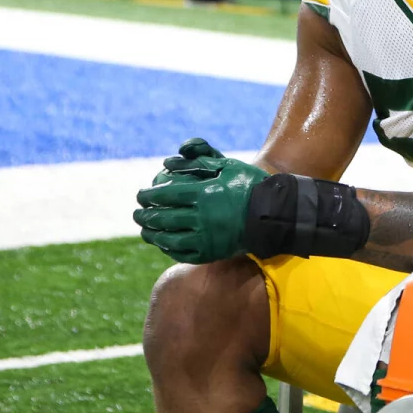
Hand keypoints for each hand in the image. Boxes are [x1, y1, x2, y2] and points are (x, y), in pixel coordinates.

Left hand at [134, 138, 270, 262]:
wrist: (274, 214)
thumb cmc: (250, 185)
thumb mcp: (227, 164)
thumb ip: (199, 158)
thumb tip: (169, 160)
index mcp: (203, 194)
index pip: (164, 196)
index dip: (148, 196)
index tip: (141, 195)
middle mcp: (201, 218)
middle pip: (162, 218)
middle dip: (145, 216)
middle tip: (137, 214)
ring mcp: (205, 238)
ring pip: (168, 239)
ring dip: (152, 234)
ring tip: (145, 231)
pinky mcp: (210, 254)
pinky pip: (182, 254)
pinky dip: (168, 249)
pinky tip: (163, 244)